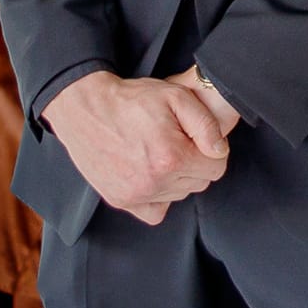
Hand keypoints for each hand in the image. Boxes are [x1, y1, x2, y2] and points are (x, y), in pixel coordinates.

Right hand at [43, 70, 230, 224]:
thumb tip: (220, 151)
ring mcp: (136, 195)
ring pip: (179, 195)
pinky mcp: (121, 200)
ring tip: (159, 151)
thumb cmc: (132, 100)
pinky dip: (158, 196)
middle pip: (199, 183)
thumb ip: (206, 124)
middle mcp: (155, 182)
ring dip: (176, 177)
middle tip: (175, 140)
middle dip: (194, 162)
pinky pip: (156, 211)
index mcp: (172, 157)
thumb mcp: (176, 96)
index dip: (211, 149)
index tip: (196, 137)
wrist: (88, 109)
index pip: (216, 168)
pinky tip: (152, 174)